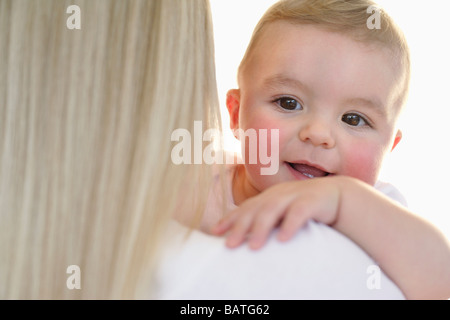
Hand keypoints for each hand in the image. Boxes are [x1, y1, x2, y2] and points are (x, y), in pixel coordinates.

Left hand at [211, 176, 341, 249]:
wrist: (336, 196)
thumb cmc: (305, 207)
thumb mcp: (283, 212)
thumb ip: (267, 221)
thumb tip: (244, 237)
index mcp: (269, 197)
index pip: (245, 208)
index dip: (230, 219)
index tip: (215, 232)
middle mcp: (279, 194)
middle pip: (255, 209)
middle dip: (241, 227)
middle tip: (229, 245)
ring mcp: (295, 195)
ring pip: (274, 210)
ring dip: (262, 228)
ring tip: (254, 247)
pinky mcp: (313, 200)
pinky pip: (300, 212)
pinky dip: (290, 225)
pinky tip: (283, 239)